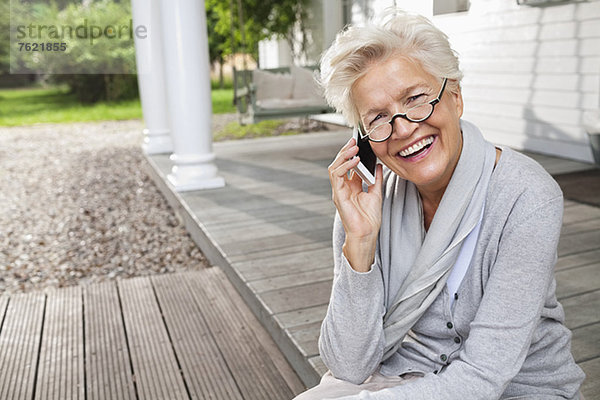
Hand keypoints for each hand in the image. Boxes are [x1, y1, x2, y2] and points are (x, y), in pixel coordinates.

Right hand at [328, 138, 382, 271]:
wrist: (366, 233)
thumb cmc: (370, 218)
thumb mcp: (376, 193)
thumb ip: (376, 179)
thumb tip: (378, 166)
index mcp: (352, 187)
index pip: (348, 166)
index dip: (352, 154)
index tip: (359, 143)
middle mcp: (343, 187)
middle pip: (340, 164)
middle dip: (346, 151)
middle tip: (354, 140)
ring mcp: (339, 190)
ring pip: (335, 167)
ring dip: (343, 155)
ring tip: (353, 147)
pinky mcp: (338, 194)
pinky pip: (336, 175)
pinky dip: (344, 166)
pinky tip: (354, 160)